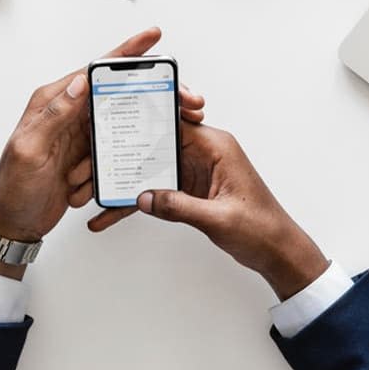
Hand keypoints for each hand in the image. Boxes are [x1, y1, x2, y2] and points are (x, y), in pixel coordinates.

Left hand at [0, 28, 205, 279]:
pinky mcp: (86, 156)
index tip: (151, 37)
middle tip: (180, 98)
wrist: (12, 223)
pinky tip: (109, 177)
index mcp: (52, 102)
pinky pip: (112, 152)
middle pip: (114, 93)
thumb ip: (55, 114)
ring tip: (128, 150)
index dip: (125, 53)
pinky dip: (114, 164)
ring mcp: (78, 135)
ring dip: (127, 139)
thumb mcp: (30, 149)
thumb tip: (80, 82)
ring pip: (118, 125)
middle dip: (144, 95)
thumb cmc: (12, 188)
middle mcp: (67, 113)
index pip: (94, 71)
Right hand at [90, 124, 327, 299]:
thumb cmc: (262, 228)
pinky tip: (112, 214)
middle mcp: (204, 153)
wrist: (277, 250)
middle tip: (91, 161)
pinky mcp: (190, 189)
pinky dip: (138, 201)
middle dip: (123, 152)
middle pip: (155, 143)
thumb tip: (144, 197)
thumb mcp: (218, 218)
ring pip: (151, 167)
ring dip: (125, 181)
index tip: (115, 119)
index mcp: (216, 146)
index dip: (143, 119)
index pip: (174, 121)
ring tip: (92, 191)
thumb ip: (179, 206)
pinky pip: (157, 190)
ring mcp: (195, 170)